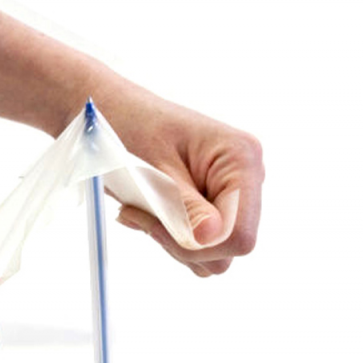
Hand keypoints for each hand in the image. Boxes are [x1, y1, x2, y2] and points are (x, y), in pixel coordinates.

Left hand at [107, 88, 263, 276]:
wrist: (116, 111)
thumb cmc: (133, 126)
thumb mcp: (154, 167)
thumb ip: (184, 205)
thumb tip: (211, 236)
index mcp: (241, 159)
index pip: (240, 234)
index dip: (201, 246)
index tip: (157, 228)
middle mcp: (246, 177)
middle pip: (230, 246)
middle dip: (182, 243)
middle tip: (139, 215)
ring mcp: (232, 192)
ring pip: (215, 251)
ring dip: (173, 241)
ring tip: (141, 209)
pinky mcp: (214, 204)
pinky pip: (201, 243)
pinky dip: (171, 236)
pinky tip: (150, 211)